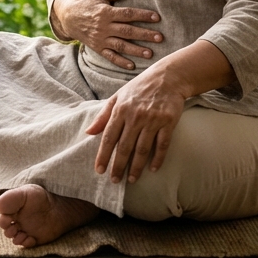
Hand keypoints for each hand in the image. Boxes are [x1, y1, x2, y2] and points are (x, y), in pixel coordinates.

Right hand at [53, 0, 161, 69]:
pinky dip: (120, 62)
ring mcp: (101, 39)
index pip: (127, 14)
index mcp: (106, 13)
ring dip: (136, 50)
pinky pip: (110, 57)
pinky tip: (132, 66)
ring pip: (121, 45)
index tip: (157, 17)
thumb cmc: (88, 4)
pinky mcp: (98, 48)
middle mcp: (104, 27)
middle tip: (160, 37)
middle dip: (144, 34)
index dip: (142, 15)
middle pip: (127, 31)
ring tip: (150, 53)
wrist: (69, 19)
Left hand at [85, 66, 185, 183]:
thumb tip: (88, 132)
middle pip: (125, 146)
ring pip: (142, 148)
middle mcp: (135, 116)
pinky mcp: (168, 121)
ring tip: (131, 179)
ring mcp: (153, 119)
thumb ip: (103, 115)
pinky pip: (162, 144)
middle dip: (118, 166)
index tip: (99, 170)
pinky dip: (158, 158)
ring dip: (136, 166)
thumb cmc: (139, 87)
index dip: (103, 155)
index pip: (108, 137)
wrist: (168, 77)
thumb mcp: (117, 97)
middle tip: (115, 181)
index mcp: (120, 110)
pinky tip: (153, 169)